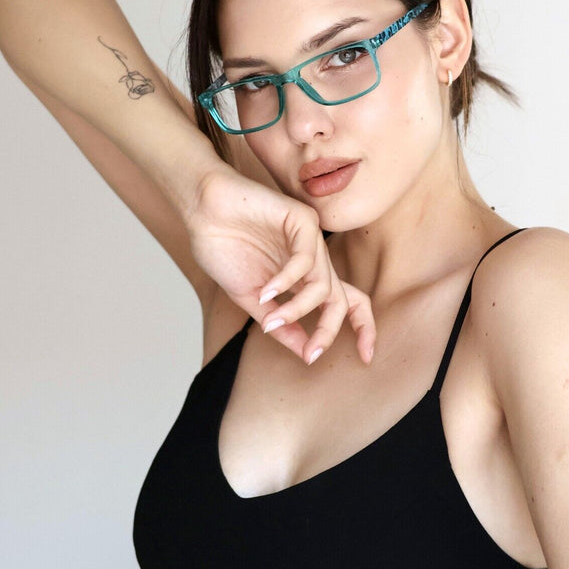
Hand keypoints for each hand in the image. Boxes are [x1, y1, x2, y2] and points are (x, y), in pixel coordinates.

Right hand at [186, 167, 374, 364]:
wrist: (202, 210)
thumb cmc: (223, 248)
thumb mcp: (252, 299)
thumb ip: (280, 324)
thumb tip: (307, 354)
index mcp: (304, 278)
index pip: (346, 303)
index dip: (362, 328)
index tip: (366, 358)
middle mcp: (313, 260)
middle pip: (341, 300)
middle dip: (330, 330)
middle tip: (313, 354)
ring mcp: (310, 239)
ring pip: (323, 285)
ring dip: (298, 309)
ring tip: (271, 319)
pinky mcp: (303, 220)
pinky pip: (305, 260)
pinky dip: (286, 281)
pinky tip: (266, 290)